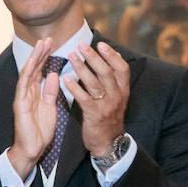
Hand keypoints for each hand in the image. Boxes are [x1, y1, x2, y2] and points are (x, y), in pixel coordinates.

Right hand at [5, 37, 60, 177]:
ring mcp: (22, 97)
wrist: (31, 149)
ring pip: (27, 73)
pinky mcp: (19, 104)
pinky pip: (23, 86)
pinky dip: (28, 73)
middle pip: (33, 69)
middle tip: (48, 38)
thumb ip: (51, 91)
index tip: (52, 44)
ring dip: (34, 59)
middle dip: (40, 53)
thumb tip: (53, 74)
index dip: (46, 57)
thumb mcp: (50, 107)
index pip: (40, 71)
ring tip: (41, 45)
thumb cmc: (39, 132)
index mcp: (35, 93)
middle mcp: (26, 93)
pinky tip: (33, 63)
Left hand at [63, 42, 129, 156]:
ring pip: (94, 83)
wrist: (109, 142)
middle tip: (80, 46)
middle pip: (106, 72)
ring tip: (71, 57)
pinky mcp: (94, 115)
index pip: (122, 68)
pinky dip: (74, 88)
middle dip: (93, 57)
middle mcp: (117, 96)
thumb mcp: (117, 97)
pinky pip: (84, 99)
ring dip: (81, 68)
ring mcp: (106, 106)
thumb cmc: (109, 116)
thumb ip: (113, 80)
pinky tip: (65, 79)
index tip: (101, 44)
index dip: (112, 55)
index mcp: (123, 90)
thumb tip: (110, 57)